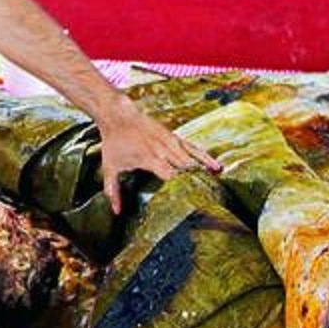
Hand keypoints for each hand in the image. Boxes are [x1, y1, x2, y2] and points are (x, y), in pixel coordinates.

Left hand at [95, 102, 218, 213]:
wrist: (118, 115)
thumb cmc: (114, 143)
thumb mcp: (110, 167)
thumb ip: (113, 190)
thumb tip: (117, 212)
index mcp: (149, 158)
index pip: (170, 175)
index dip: (181, 186)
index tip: (191, 200)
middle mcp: (162, 149)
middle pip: (185, 167)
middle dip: (197, 181)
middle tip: (211, 197)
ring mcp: (170, 141)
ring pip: (192, 158)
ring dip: (204, 170)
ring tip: (219, 183)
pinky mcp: (174, 136)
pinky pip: (193, 147)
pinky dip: (205, 156)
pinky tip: (216, 165)